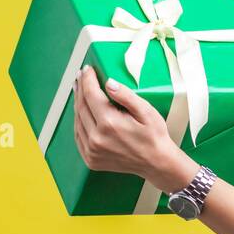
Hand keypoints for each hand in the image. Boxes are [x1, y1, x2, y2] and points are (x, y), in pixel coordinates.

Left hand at [72, 66, 183, 187]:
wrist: (156, 163)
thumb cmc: (154, 136)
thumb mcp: (146, 111)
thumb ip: (126, 96)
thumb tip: (108, 82)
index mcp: (109, 124)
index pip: (91, 95)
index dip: (88, 80)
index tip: (87, 69)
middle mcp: (97, 138)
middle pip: (81, 106)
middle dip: (80, 89)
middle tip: (81, 76)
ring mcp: (92, 150)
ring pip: (77, 121)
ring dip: (77, 104)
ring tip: (80, 91)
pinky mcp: (91, 159)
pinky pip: (78, 135)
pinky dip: (78, 121)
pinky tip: (82, 112)